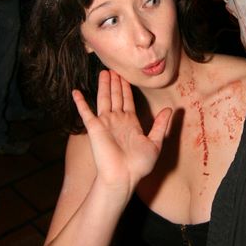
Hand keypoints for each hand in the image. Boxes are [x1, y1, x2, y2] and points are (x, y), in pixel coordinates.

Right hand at [72, 70, 171, 195]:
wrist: (123, 176)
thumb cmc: (139, 165)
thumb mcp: (155, 143)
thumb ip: (161, 125)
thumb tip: (169, 109)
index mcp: (131, 123)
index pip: (128, 100)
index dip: (126, 87)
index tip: (124, 75)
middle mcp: (117, 120)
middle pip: (115, 96)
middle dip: (115, 82)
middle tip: (112, 68)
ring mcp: (105, 123)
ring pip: (104, 98)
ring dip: (103, 86)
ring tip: (103, 72)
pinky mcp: (95, 128)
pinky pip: (86, 112)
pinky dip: (80, 102)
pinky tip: (75, 92)